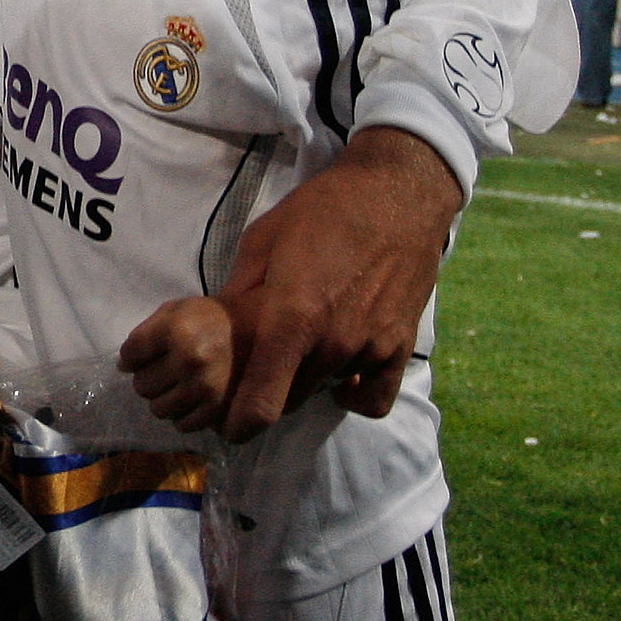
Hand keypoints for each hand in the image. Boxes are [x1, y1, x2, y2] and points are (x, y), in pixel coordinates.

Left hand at [119, 297, 234, 432]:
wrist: (255, 332)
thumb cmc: (208, 320)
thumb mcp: (175, 311)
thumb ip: (144, 334)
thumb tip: (122, 366)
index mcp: (177, 330)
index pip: (130, 354)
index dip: (131, 357)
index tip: (142, 355)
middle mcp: (191, 360)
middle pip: (141, 385)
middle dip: (147, 378)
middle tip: (164, 368)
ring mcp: (206, 388)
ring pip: (158, 409)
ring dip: (163, 398)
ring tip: (178, 383)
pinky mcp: (218, 410)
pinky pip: (182, 424)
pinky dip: (182, 414)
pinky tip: (192, 397)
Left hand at [213, 127, 460, 441]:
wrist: (396, 194)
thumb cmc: (321, 210)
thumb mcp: (262, 241)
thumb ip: (239, 291)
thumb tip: (219, 325)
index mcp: (291, 319)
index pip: (262, 403)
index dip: (239, 425)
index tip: (228, 427)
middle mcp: (332, 343)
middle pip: (289, 399)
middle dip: (268, 394)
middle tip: (259, 371)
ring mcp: (370, 347)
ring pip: (324, 391)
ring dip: (307, 382)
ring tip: (300, 352)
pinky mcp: (400, 346)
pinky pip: (374, 396)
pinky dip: (354, 393)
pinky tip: (342, 376)